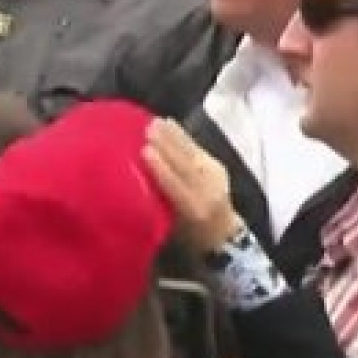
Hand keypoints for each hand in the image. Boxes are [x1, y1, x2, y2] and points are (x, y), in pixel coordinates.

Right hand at [142, 118, 242, 252]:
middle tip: (147, 128)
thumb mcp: (170, 226)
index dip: (161, 168)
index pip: (176, 185)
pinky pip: (199, 148)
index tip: (144, 150)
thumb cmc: (188, 235)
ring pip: (193, 153)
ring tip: (156, 122)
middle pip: (186, 164)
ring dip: (174, 136)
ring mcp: (216, 177)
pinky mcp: (218, 166)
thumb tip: (134, 181)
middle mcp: (207, 192)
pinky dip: (184, 136)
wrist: (223, 235)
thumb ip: (156, 205)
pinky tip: (171, 124)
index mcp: (193, 210)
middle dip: (167, 145)